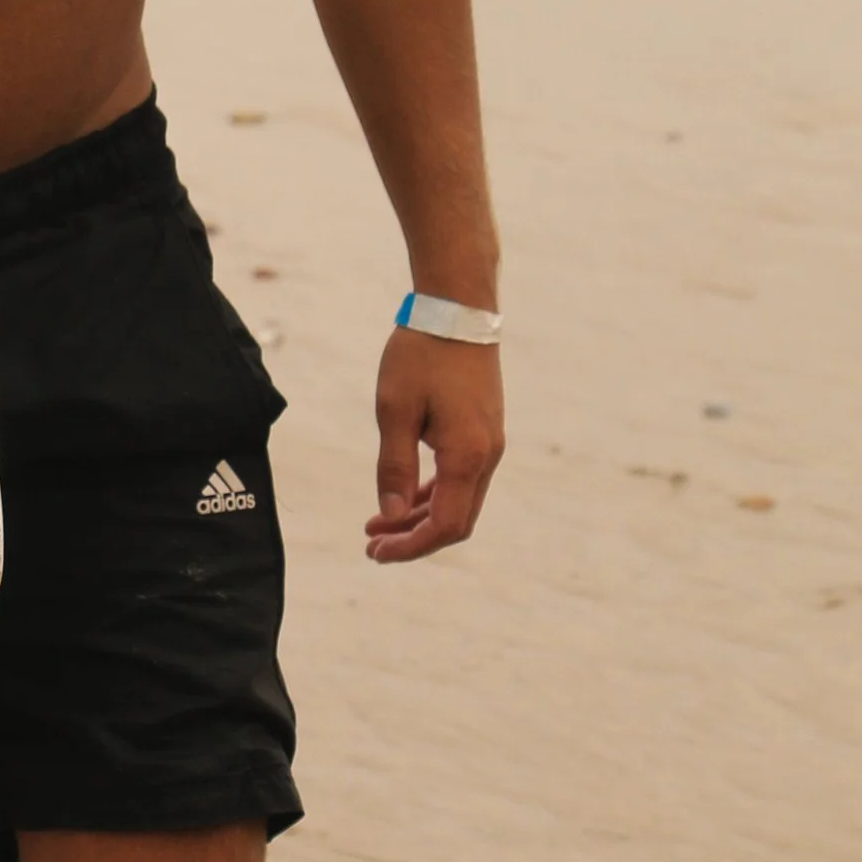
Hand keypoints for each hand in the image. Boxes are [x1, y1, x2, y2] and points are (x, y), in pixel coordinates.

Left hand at [366, 326, 502, 563]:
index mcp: (466, 455)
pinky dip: (433, 493)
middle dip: (413, 538)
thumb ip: (393, 467)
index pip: (444, 525)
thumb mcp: (394, 410)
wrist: (458, 309)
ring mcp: (489, 443)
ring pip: (459, 500)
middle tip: (372, 546)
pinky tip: (404, 497)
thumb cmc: (422, 355)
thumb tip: (390, 516)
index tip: (376, 553)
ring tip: (378, 526)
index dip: (410, 547)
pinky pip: (461, 477)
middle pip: (455, 520)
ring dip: (420, 516)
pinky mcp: (484, 430)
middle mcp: (487, 456)